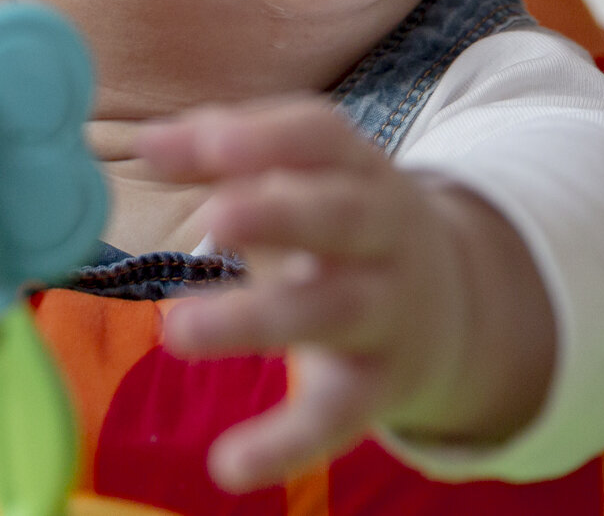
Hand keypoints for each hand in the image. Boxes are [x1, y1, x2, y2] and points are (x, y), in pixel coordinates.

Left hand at [138, 98, 554, 491]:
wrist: (454, 305)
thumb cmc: (343, 226)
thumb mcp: (303, 179)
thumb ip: (224, 154)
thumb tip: (150, 143)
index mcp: (359, 169)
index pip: (320, 138)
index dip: (267, 138)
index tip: (208, 144)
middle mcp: (385, 234)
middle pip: (340, 218)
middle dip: (281, 215)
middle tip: (216, 219)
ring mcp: (387, 311)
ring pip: (330, 313)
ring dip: (255, 319)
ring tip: (176, 330)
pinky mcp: (378, 387)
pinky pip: (335, 416)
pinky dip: (285, 443)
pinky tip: (228, 465)